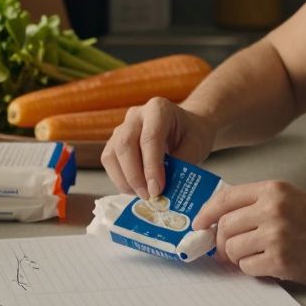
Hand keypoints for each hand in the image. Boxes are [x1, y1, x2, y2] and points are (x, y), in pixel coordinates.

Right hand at [101, 98, 217, 200]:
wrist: (185, 126)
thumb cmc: (191, 134)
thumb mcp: (196, 146)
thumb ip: (181, 164)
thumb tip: (165, 190)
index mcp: (158, 109)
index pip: (150, 138)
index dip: (151, 166)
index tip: (157, 190)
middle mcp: (136, 115)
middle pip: (125, 145)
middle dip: (134, 175)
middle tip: (148, 196)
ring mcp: (122, 127)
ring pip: (112, 154)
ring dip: (124, 180)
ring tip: (143, 194)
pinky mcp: (115, 141)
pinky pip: (109, 161)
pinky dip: (120, 179)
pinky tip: (135, 188)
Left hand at [192, 181, 305, 286]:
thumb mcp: (293, 199)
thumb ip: (259, 204)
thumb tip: (223, 219)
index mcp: (273, 190)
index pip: (225, 198)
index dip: (206, 213)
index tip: (200, 224)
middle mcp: (272, 209)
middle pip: (225, 226)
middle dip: (220, 242)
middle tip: (224, 249)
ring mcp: (275, 235)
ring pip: (233, 248)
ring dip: (238, 257)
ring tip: (255, 257)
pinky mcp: (280, 260)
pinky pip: (248, 267)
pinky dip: (253, 269)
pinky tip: (268, 265)